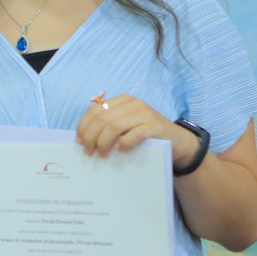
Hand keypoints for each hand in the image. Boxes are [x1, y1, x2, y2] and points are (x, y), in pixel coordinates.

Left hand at [76, 94, 196, 167]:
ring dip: (103, 142)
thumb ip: (109, 126)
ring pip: (114, 126)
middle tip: (89, 152)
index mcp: (122, 101)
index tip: (79, 141)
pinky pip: (133, 134)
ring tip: (102, 155)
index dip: (84, 126)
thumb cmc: (146, 136)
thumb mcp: (126, 126)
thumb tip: (84, 138)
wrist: (177, 141)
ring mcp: (144, 113)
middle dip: (91, 137)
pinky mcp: (154, 126)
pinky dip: (123, 143)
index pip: (95, 110)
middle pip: (102, 118)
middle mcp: (133, 103)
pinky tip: (120, 151)